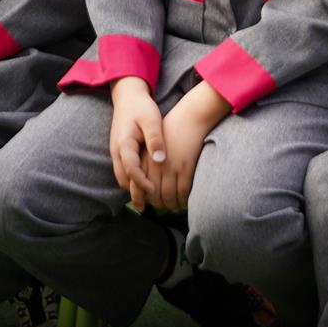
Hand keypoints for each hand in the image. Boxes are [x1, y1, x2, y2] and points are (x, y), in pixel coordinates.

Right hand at [109, 77, 163, 211]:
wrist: (127, 96)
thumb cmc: (141, 107)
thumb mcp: (152, 120)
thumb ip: (155, 139)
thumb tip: (160, 160)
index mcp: (124, 144)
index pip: (132, 169)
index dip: (142, 183)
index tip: (154, 192)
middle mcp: (117, 151)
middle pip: (123, 178)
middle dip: (135, 193)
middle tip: (148, 206)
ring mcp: (116, 151)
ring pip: (122, 176)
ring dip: (132, 188)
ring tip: (146, 201)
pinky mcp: (120, 151)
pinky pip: (123, 170)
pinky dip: (131, 180)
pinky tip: (143, 185)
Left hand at [152, 83, 229, 212]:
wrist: (190, 116)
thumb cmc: (172, 128)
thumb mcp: (152, 142)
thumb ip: (146, 160)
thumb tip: (144, 179)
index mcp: (144, 158)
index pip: (138, 186)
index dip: (141, 199)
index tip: (144, 206)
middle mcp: (155, 165)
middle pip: (153, 194)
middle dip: (158, 205)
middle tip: (162, 209)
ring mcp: (171, 166)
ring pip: (168, 195)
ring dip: (171, 205)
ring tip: (174, 208)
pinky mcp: (185, 166)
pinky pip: (183, 190)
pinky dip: (183, 199)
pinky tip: (184, 202)